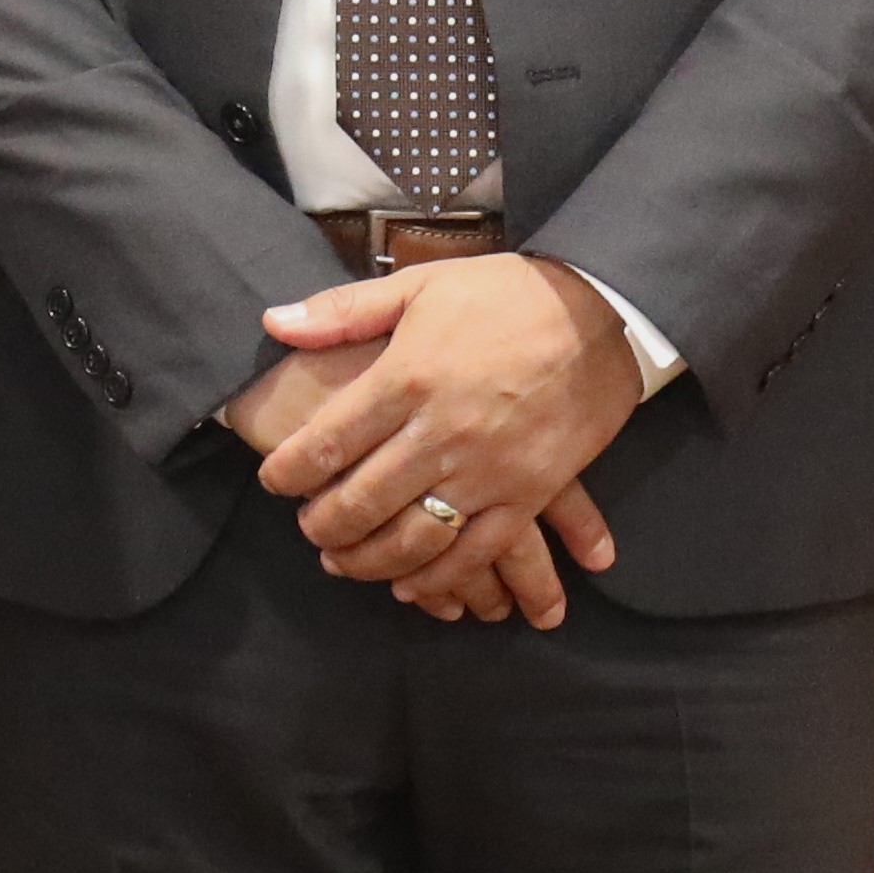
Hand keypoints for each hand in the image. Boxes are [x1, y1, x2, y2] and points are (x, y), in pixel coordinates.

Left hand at [247, 256, 643, 600]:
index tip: (272, 482)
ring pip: (415, 538)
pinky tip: (412, 586)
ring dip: (371, 561)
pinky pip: (479, 553)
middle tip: (309, 532)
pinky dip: (441, 579)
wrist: (600, 310)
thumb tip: (273, 323)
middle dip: (324, 525)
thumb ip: (343, 311)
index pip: (329, 440)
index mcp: (406, 379)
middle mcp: (442, 432)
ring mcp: (488, 470)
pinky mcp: (531, 493)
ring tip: (344, 562)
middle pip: (364, 500)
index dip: (290, 470)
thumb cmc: (503, 295)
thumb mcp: (419, 285)